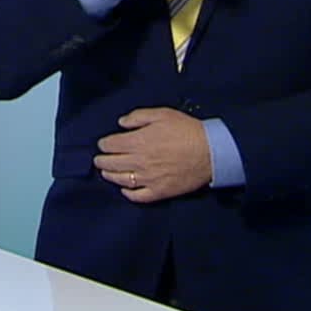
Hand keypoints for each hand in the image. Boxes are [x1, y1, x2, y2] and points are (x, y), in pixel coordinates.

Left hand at [93, 108, 212, 202]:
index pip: (110, 145)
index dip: (104, 144)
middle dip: (101, 160)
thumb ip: (138, 117)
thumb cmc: (187, 130)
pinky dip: (128, 194)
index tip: (103, 144)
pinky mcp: (159, 191)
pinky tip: (124, 189)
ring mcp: (148, 179)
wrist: (211, 151)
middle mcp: (139, 162)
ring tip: (106, 172)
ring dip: (109, 175)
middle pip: (110, 163)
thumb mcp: (162, 114)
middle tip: (99, 158)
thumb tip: (121, 123)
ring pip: (120, 180)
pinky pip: (138, 196)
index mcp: (138, 142)